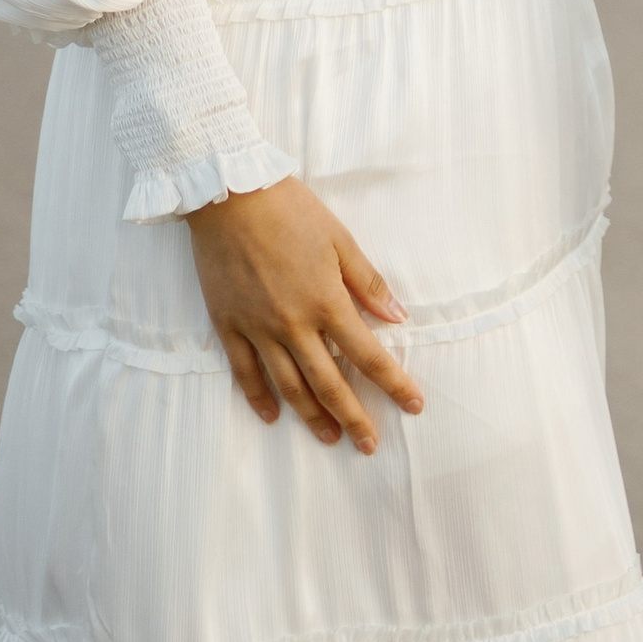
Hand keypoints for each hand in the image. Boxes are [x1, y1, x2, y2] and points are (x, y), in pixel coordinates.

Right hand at [185, 178, 425, 448]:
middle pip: (329, 382)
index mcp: (326, 301)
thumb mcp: (340, 240)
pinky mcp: (228, 326)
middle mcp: (294, 324)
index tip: (414, 405)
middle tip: (369, 445)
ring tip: (329, 437)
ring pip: (289, 385)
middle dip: (354, 417)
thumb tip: (398, 316)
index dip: (394, 383)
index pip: (368, 354)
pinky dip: (259, 398)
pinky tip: (272, 416)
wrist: (230, 196)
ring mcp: (258, 329)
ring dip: (312, 416)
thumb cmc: (291, 211)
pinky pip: (244, 373)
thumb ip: (368, 282)